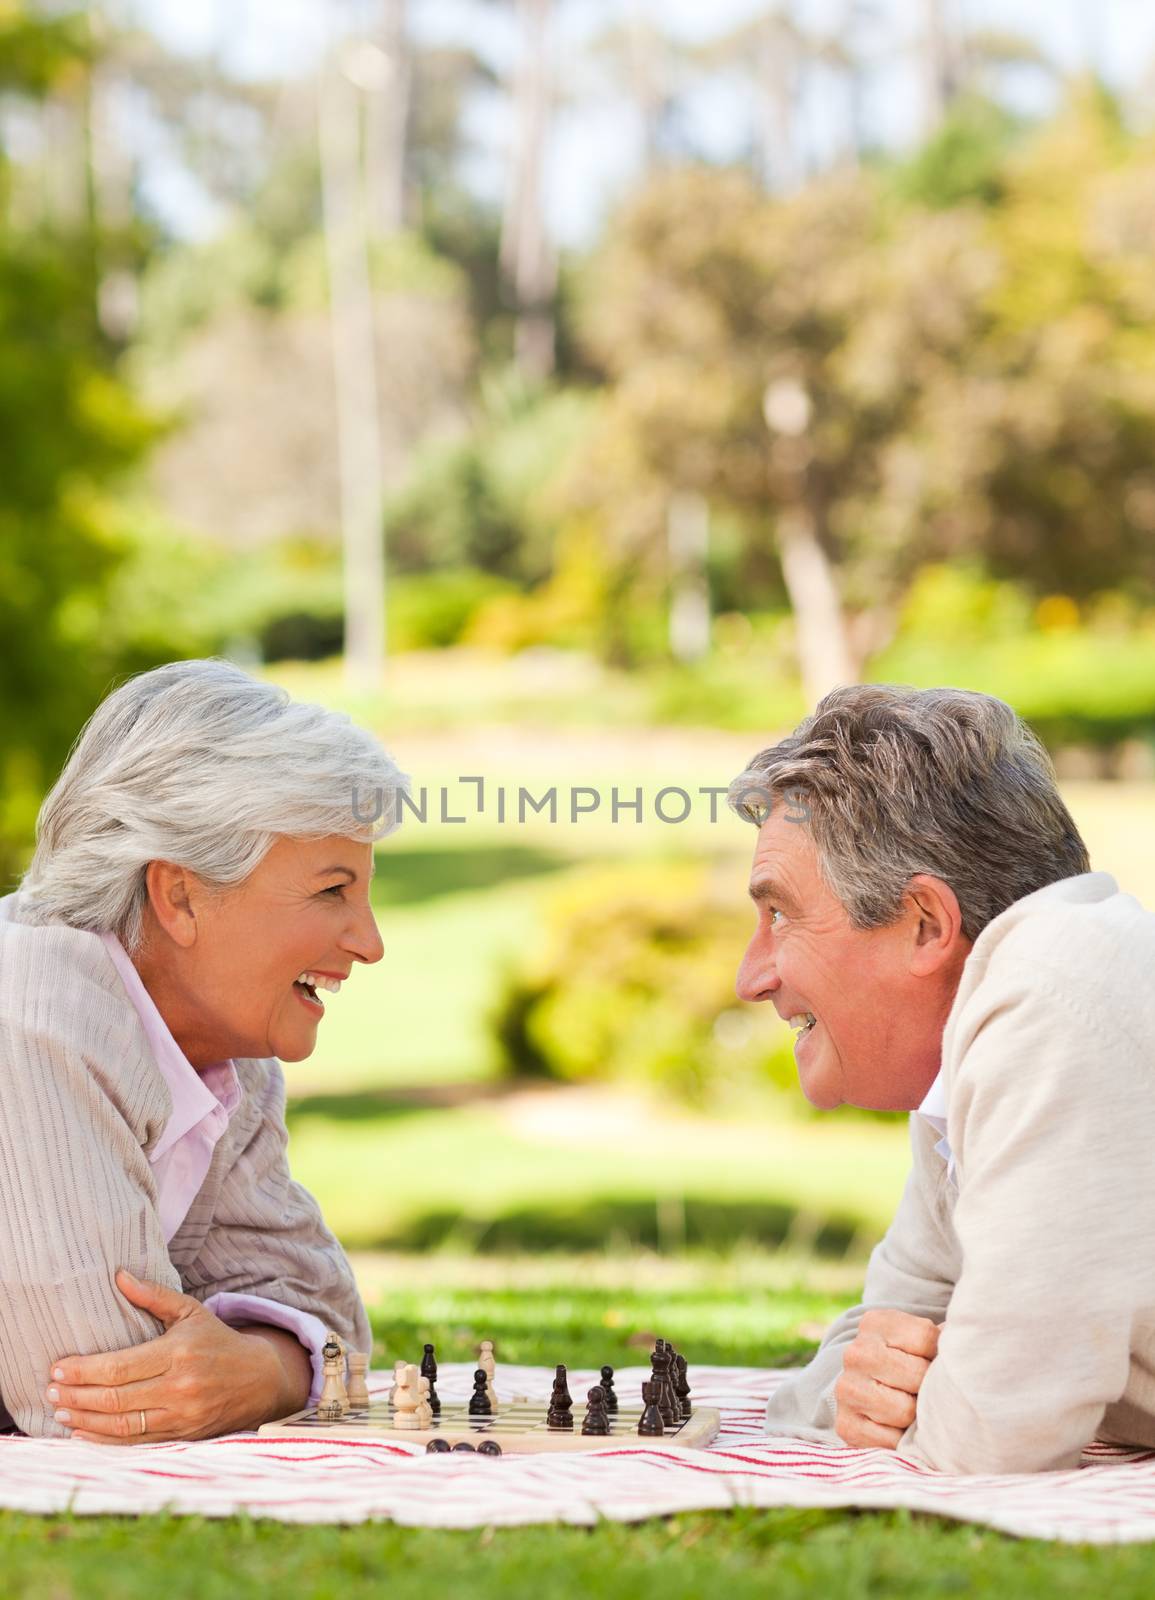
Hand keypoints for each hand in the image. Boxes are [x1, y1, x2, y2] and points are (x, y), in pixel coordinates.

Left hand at [46, 1271, 307, 1443]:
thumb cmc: (218, 1340)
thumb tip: (119, 1276)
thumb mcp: (191, 1312)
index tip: (58, 1367)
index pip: (120, 1367)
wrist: (260, 1379)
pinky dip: (104, 1440)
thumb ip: (154, 1296)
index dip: (85, 1370)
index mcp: (178, 1353)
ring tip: (60, 1411)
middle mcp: (180, 1386)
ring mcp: (181, 1415)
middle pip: (116, 1398)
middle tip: (51, 1390)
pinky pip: (136, 1441)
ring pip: (122, 1424)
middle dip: (77, 1396)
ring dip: (85, 1419)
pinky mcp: (182, 1436)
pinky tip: (82, 1432)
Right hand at [834, 1308, 940, 1449]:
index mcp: (875, 1323)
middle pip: (917, 1376)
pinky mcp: (846, 1425)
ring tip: (911, 1408)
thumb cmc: (908, 1363)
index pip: (926, 1338)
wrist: (870, 1390)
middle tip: (924, 1391)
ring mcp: (847, 1389)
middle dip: (927, 1388)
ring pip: (905, 1410)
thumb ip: (944, 1338)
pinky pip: (890, 1442)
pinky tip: (897, 1429)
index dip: (938, 1355)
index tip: (932, 1361)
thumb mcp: (921, 1340)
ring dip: (915, 1416)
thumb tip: (972, 1344)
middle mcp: (855, 1353)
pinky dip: (900, 1441)